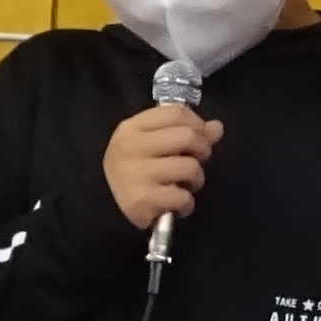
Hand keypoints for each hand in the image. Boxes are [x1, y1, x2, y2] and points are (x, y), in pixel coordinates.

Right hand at [103, 104, 223, 231]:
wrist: (103, 208)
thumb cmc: (134, 172)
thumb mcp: (153, 145)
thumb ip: (184, 132)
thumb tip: (216, 127)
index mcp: (132, 128)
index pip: (176, 112)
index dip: (197, 124)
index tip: (199, 138)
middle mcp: (131, 146)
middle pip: (188, 136)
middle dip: (202, 151)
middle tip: (194, 163)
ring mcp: (135, 173)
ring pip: (190, 167)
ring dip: (196, 180)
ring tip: (184, 186)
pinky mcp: (142, 200)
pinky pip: (183, 197)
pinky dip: (186, 204)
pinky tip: (176, 205)